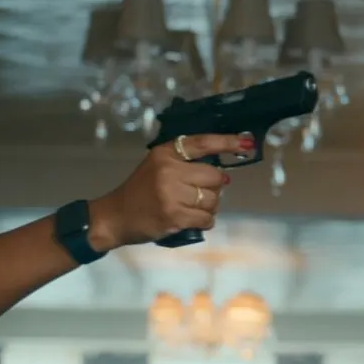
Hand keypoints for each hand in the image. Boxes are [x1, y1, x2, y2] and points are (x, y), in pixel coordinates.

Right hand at [88, 133, 252, 249]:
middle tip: (199, 192)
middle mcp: (169, 171)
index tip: (247, 143)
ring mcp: (172, 195)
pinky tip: (192, 219)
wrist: (116, 216)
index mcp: (165, 153)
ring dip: (209, 206)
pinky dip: (205, 221)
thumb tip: (223, 171)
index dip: (228, 143)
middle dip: (214, 186)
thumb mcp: (157, 165)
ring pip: (213, 199)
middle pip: (215, 176)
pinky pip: (206, 218)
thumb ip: (184, 161)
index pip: (203, 143)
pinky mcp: (174, 217)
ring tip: (192, 207)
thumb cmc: (140, 190)